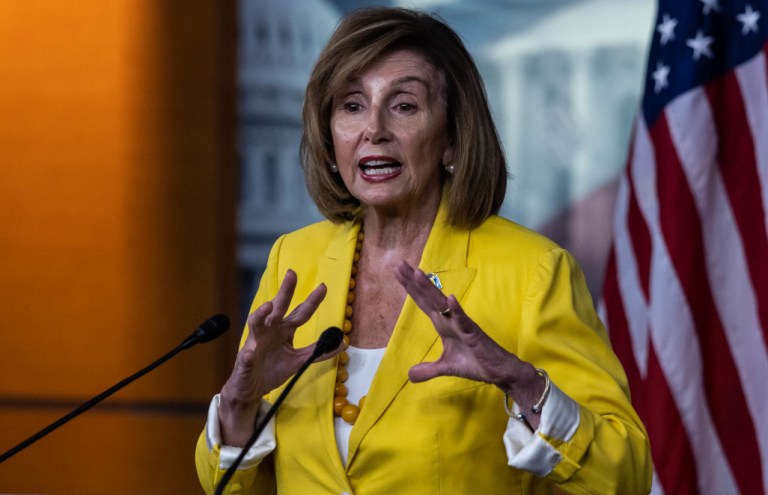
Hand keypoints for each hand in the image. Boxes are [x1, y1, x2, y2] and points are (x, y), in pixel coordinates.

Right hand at [218, 269, 339, 445]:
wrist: (253, 388)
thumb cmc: (273, 370)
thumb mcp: (299, 361)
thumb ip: (316, 352)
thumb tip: (341, 344)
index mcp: (284, 330)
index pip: (300, 312)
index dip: (311, 301)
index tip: (323, 287)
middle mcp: (270, 330)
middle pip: (279, 307)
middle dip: (285, 291)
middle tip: (292, 274)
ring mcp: (256, 342)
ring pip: (256, 323)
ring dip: (261, 314)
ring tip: (268, 306)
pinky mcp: (245, 359)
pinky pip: (247, 355)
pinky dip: (249, 354)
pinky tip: (251, 353)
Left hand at [394, 261, 544, 423]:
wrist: (498, 371)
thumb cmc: (475, 362)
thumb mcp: (446, 367)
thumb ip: (428, 369)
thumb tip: (409, 375)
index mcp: (443, 323)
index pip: (423, 302)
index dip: (410, 288)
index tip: (397, 272)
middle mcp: (450, 318)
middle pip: (428, 297)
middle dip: (414, 281)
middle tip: (400, 265)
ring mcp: (461, 323)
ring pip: (442, 303)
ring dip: (430, 289)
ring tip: (416, 273)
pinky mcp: (473, 333)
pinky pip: (464, 320)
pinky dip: (457, 310)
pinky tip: (450, 299)